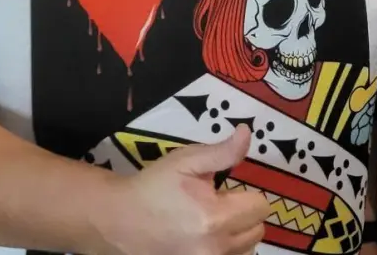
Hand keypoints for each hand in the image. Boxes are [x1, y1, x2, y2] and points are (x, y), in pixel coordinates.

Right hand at [91, 126, 269, 254]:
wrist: (115, 220)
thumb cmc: (153, 187)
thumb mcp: (186, 161)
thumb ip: (223, 152)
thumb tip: (247, 134)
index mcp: (215, 218)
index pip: (260, 206)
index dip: (245, 194)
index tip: (223, 192)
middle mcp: (215, 248)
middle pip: (257, 229)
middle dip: (244, 214)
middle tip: (215, 206)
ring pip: (246, 249)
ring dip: (237, 235)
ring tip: (211, 223)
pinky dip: (224, 250)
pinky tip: (206, 239)